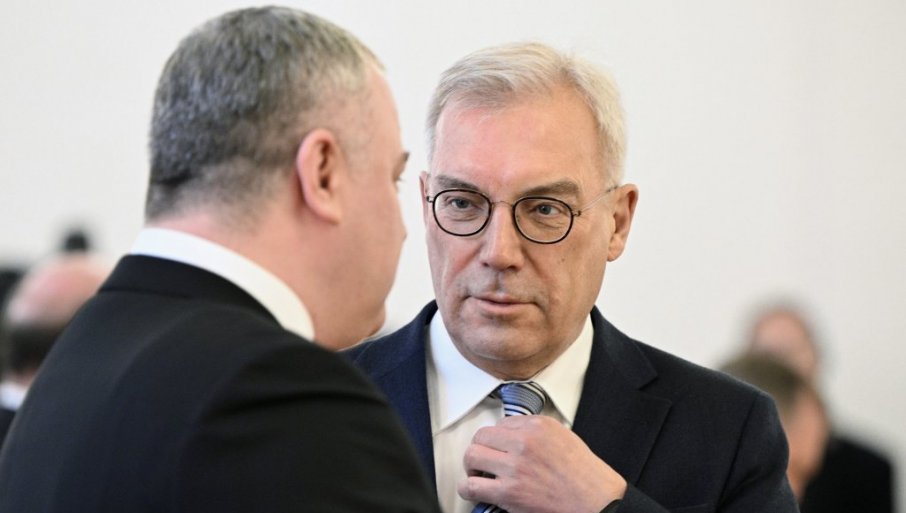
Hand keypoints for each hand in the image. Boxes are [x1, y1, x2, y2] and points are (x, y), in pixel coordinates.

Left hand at [458, 415, 625, 512]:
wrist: (597, 502)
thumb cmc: (585, 475)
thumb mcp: (564, 438)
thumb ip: (537, 432)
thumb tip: (513, 433)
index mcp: (538, 426)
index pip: (501, 423)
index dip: (498, 438)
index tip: (499, 447)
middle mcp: (524, 443)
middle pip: (481, 436)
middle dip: (480, 448)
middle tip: (484, 459)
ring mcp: (514, 468)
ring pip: (471, 456)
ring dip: (471, 466)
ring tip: (478, 473)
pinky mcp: (509, 493)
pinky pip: (472, 486)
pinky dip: (467, 488)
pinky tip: (475, 490)